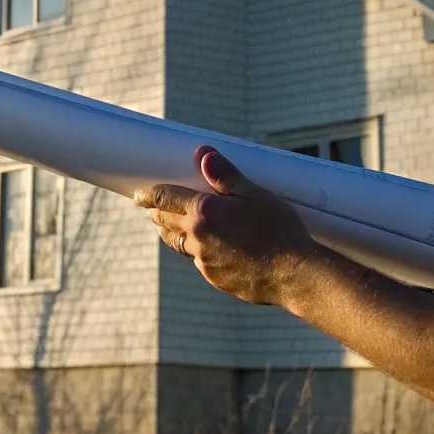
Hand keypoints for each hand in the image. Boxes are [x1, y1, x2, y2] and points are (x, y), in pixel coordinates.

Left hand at [132, 145, 323, 307]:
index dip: (149, 194)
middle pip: (165, 223)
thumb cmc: (280, 230)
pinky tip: (211, 248)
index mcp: (204, 212)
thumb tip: (203, 154)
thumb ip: (226, 176)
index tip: (139, 195)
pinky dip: (198, 252)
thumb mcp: (256, 195)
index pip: (165, 198)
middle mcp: (197, 237)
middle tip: (153, 208)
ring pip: (179, 244)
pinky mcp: (215, 278)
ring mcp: (204, 261)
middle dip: (157, 213)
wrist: (295, 275)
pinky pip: (199, 261)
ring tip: (174, 227)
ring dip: (173, 233)